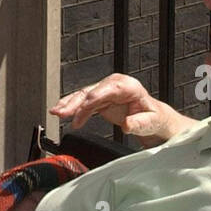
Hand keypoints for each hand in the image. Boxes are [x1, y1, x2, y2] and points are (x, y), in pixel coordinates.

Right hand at [50, 73, 191, 146]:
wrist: (154, 120)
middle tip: (62, 112)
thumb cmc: (154, 118)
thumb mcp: (152, 122)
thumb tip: (127, 124)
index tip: (83, 108)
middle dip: (75, 102)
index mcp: (129, 86)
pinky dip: (72, 108)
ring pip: (84, 96)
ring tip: (56, 112)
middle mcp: (115, 85)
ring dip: (69, 104)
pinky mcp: (101, 99)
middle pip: (91, 91)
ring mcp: (106, 91)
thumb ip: (139, 123)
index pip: (107, 89)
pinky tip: (61, 112)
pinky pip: (84, 102)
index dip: (93, 98)